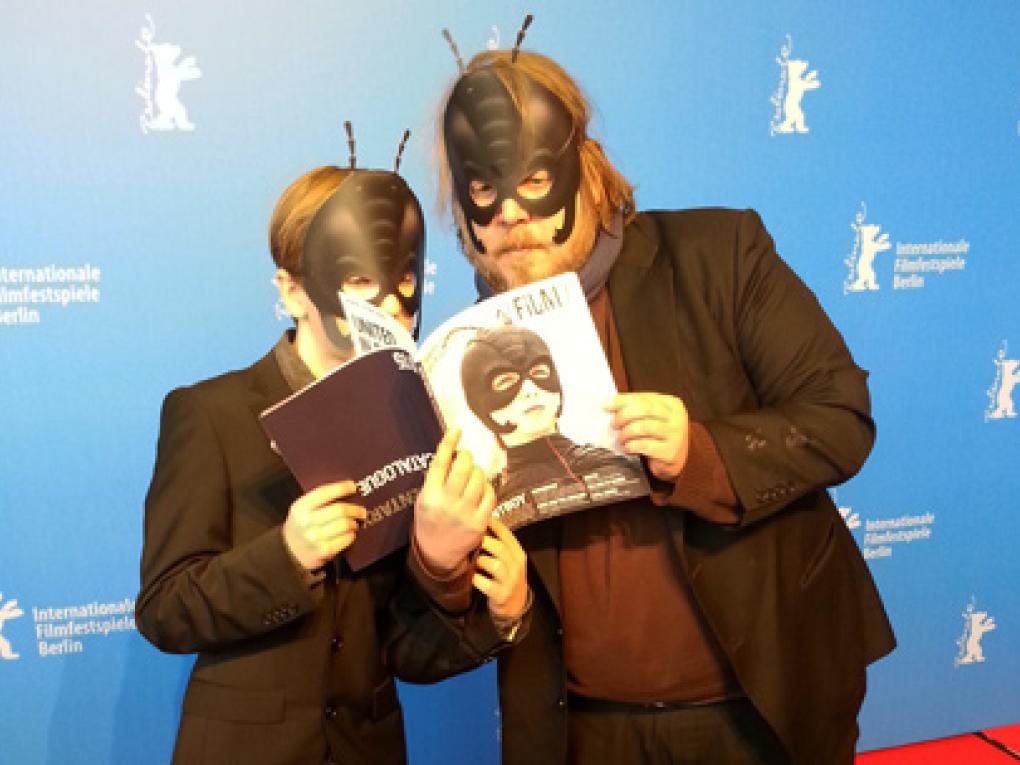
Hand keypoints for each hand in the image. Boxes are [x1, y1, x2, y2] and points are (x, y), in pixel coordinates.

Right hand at [283, 481, 366, 569]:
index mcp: (301, 507)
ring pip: (345, 524)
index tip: (352, 486)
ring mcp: (315, 537)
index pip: (325, 492)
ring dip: (353, 522)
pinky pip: (346, 539)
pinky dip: (351, 535)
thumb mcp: (301, 510)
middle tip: (361, 510)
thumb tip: (345, 490)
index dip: (341, 488)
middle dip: (355, 509)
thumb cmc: (300, 527)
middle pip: (340, 510)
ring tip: (354, 522)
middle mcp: (307, 522)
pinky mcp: (324, 550)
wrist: (289, 553)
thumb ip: (318, 500)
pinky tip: (350, 533)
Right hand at [414, 428, 493, 573]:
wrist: (437, 554)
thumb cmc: (430, 521)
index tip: (456, 429)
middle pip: (463, 468)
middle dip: (466, 456)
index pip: (440, 463)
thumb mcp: (423, 499)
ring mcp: (465, 514)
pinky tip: (481, 487)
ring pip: (479, 479)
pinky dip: (487, 486)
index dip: (449, 443)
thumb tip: (451, 452)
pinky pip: (490, 495)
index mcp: (429, 496)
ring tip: (472, 473)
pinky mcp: (479, 522)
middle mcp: (447, 503)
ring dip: (477, 470)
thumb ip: (435, 479)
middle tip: (465, 457)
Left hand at [472, 517, 528, 620]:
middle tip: (470, 541)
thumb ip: (499, 544)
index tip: (478, 519)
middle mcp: (517, 566)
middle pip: (501, 549)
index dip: (492, 525)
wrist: (515, 605)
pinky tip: (472, 577)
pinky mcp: (501, 595)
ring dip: (481, 561)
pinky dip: (477, 580)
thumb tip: (481, 523)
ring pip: (495, 565)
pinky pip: (487, 585)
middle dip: (484, 543)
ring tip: (473, 560)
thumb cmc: (507, 577)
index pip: (506, 534)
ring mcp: (510, 581)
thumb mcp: (509, 560)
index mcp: (518, 553)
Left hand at [605, 392, 690, 481]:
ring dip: (626, 433)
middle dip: (623, 416)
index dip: (622, 401)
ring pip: (644, 427)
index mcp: (672, 404)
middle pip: (644, 410)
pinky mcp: (670, 452)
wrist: (676, 460)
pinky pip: (645, 446)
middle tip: (614, 424)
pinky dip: (632, 446)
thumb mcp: (652, 417)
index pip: (644, 398)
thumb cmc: (659, 435)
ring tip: (621, 438)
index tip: (606, 405)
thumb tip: (609, 403)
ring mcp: (676, 436)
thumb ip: (636, 407)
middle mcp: (676, 418)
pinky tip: (628, 448)